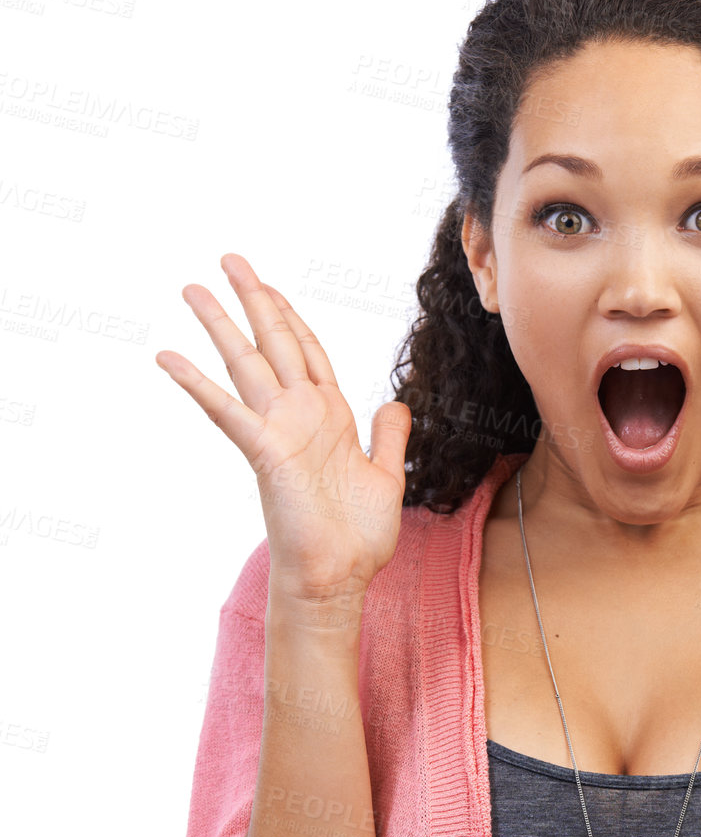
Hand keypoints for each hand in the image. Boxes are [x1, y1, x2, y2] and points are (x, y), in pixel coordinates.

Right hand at [155, 253, 412, 603]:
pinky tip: (169, 357)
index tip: (270, 285)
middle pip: (273, 343)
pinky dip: (197, 384)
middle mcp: (300, 415)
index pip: (307, 351)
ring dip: (220, 325)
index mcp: (330, 416)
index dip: (290, 317)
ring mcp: (279, 430)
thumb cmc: (360, 537)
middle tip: (229, 259)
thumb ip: (389, 436)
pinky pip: (225, 411)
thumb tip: (394, 403)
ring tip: (192, 287)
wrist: (341, 577)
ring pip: (246, 363)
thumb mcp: (388, 476)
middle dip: (253, 299)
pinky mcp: (264, 452)